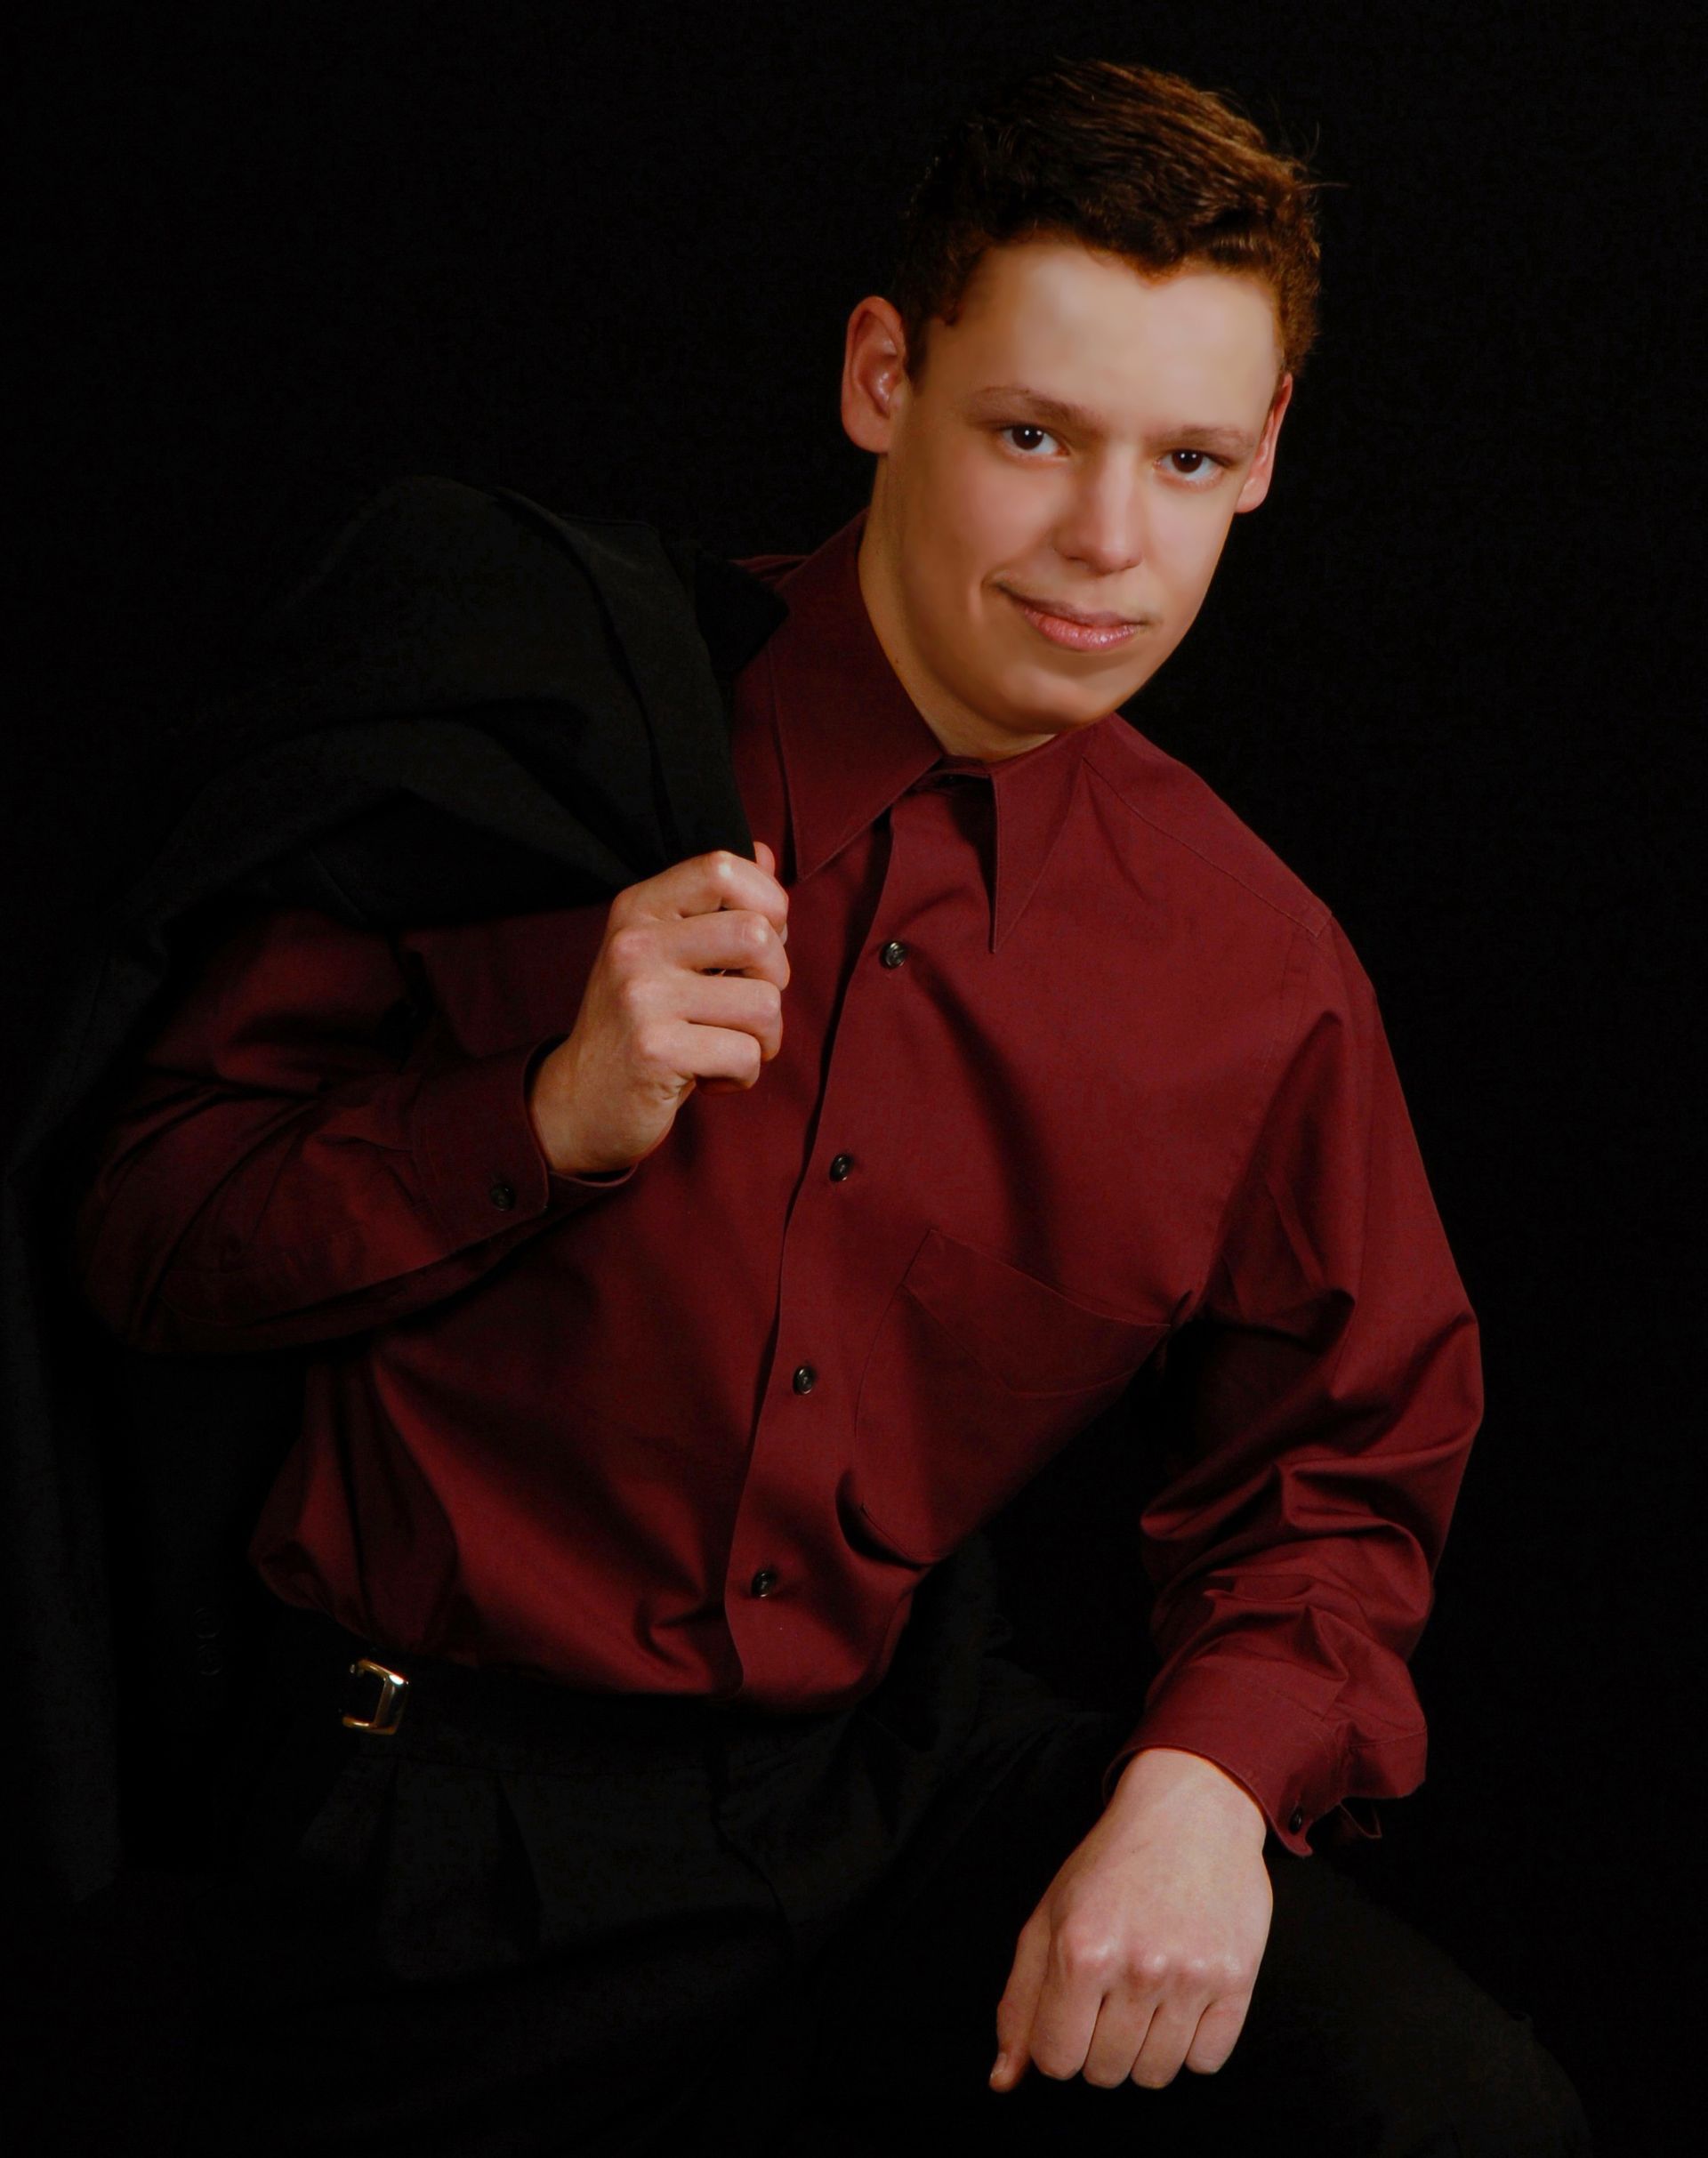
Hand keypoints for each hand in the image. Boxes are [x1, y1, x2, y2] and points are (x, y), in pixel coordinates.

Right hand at [526, 841, 789, 1174]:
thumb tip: (763, 853)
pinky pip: (747, 1055)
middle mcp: (635, 944)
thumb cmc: (639, 1025)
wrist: (578, 1102)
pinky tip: (707, 1077)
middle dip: (775, 981)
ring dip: (763, 1039)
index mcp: (640, 909)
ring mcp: (641, 996)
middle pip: (757, 936)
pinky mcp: (655, 1051)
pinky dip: (742, 1075)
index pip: (722, 868)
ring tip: (725, 1047)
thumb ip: (714, 906)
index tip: (762, 944)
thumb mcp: (666, 953)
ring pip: (763, 1003)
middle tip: (746, 1008)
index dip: (768, 903)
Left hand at [990, 1747, 1271, 2092]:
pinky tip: (1183, 1997)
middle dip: (1100, 2042)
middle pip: (1105, 2072)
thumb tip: (1001, 2080)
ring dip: (1146, 2047)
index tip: (1072, 2009)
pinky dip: (1192, 2044)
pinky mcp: (1237, 1980)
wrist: (1191, 1812)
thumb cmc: (1111, 1864)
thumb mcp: (1048, 1916)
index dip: (1059, 2041)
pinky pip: (1207, 2061)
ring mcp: (1191, 1976)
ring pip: (1155, 2074)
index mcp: (1080, 1950)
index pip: (1056, 2060)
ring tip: (1147, 1993)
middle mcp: (1137, 1967)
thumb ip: (1019, 2001)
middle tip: (1112, 1991)